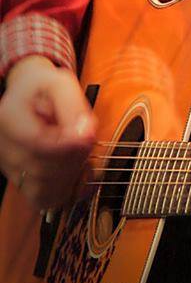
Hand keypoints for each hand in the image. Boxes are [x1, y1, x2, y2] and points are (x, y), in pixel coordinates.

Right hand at [0, 55, 96, 208]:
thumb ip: (74, 106)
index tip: (89, 138)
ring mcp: (9, 166)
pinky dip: (64, 190)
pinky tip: (77, 172)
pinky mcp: (19, 179)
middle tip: (89, 139)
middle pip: (40, 169)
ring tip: (82, 152)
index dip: (66, 146)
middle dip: (74, 158)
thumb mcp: (61, 84)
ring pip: (41, 189)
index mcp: (9, 117)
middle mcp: (3, 146)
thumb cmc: (45, 87)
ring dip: (71, 175)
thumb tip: (86, 134)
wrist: (29, 94)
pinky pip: (41, 198)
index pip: (36, 143)